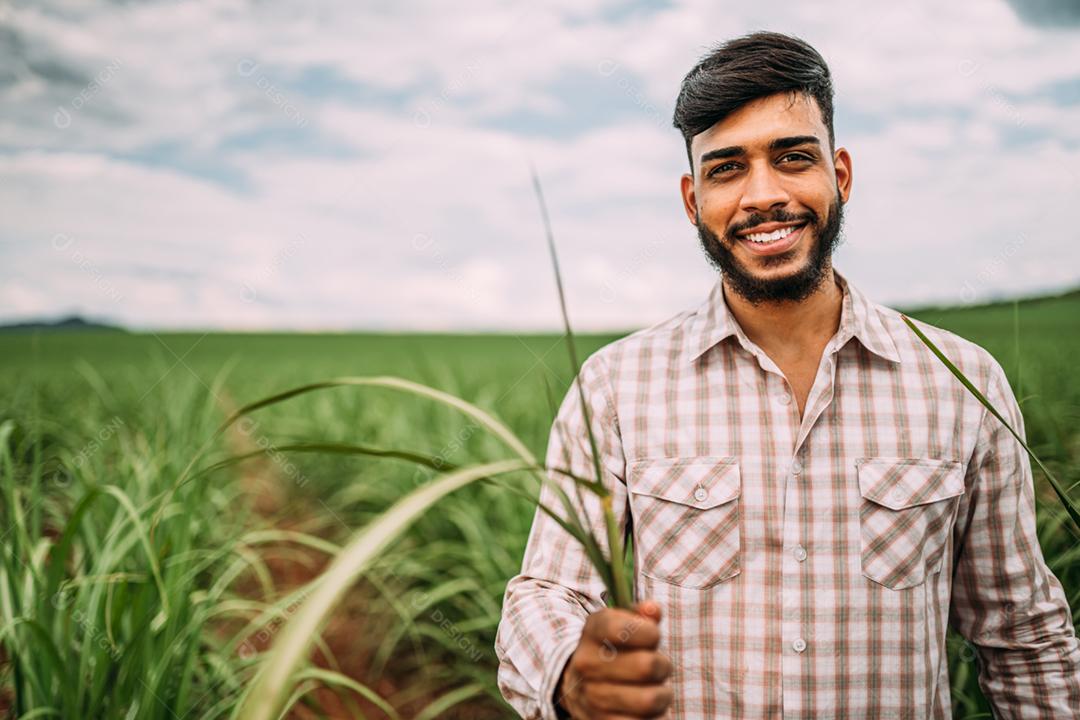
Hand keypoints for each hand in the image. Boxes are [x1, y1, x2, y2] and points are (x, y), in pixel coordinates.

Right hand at [555, 600, 672, 718]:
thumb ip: (640, 615)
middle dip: (663, 665)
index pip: (625, 629)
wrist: (576, 686)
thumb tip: (653, 610)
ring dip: (662, 695)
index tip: (653, 636)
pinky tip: (647, 710)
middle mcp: (587, 664)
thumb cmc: (611, 650)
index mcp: (592, 632)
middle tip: (658, 667)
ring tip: (654, 690)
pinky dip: (655, 717)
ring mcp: (592, 698)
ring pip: (650, 699)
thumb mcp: (619, 624)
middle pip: (647, 666)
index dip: (649, 633)